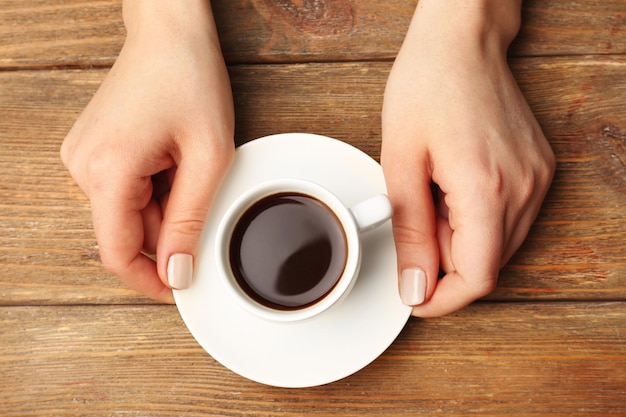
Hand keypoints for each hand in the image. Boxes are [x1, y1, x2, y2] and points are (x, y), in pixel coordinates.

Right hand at [60, 0, 233, 302]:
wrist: (169, 33)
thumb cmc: (190, 79)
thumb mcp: (208, 158)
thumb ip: (191, 221)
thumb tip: (178, 273)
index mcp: (107, 171)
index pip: (117, 253)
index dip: (149, 279)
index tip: (179, 288)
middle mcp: (83, 166)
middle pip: (125, 233)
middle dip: (168, 230)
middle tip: (202, 196)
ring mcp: (83, 157)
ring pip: (127, 213)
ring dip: (164, 206)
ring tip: (187, 166)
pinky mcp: (92, 150)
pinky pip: (123, 192)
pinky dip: (153, 190)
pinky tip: (172, 160)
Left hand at [381, 0, 554, 316]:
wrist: (461, 41)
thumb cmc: (427, 86)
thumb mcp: (401, 162)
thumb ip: (410, 233)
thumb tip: (415, 286)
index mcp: (486, 188)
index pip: (476, 277)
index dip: (443, 299)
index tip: (415, 297)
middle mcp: (524, 188)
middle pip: (486, 264)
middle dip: (443, 260)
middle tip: (413, 219)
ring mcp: (537, 179)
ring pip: (498, 245)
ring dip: (459, 239)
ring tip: (432, 193)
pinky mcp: (539, 171)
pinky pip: (508, 220)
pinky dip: (476, 219)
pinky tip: (453, 186)